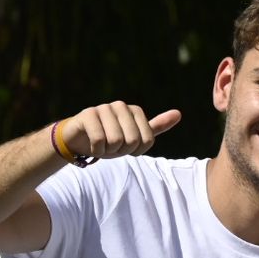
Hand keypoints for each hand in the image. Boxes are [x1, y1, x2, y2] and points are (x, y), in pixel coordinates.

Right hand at [61, 102, 180, 159]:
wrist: (79, 141)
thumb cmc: (109, 139)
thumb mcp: (135, 136)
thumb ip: (156, 127)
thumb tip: (179, 114)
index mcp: (134, 111)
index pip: (147, 141)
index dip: (136, 151)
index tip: (125, 147)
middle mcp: (120, 106)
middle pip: (132, 141)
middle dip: (121, 151)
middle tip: (111, 147)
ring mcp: (103, 108)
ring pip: (116, 141)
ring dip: (108, 151)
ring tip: (102, 144)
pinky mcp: (88, 114)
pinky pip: (99, 140)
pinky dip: (96, 150)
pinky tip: (92, 145)